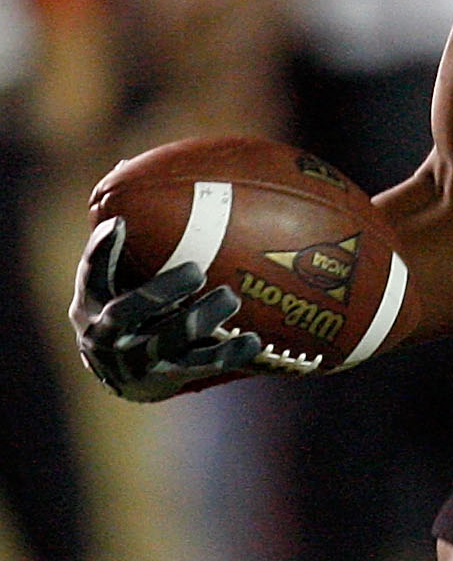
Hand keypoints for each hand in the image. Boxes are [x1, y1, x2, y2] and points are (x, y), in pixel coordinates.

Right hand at [71, 218, 262, 402]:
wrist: (125, 375)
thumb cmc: (125, 310)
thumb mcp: (112, 283)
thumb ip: (122, 247)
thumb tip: (137, 183)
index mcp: (91, 305)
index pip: (91, 275)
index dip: (103, 251)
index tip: (121, 224)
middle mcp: (107, 336)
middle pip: (127, 313)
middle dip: (160, 292)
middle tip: (195, 270)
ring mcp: (138, 360)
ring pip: (167, 341)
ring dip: (200, 319)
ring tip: (229, 297)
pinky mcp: (169, 377)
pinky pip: (202, 365)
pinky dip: (228, 352)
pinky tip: (254, 340)